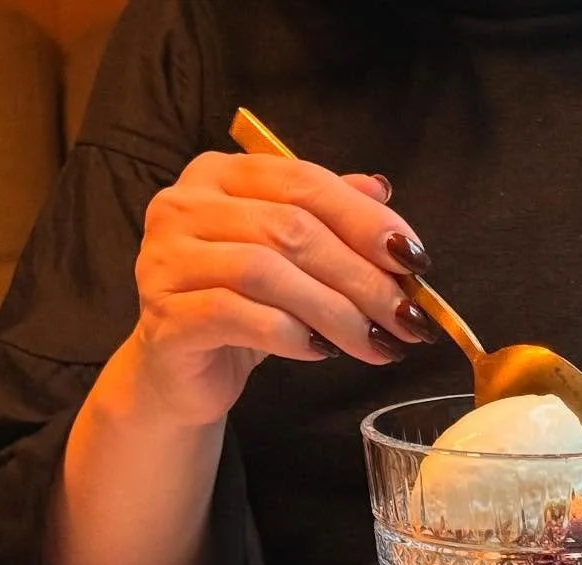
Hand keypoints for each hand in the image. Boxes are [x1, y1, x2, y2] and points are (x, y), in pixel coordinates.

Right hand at [126, 152, 436, 426]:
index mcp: (218, 174)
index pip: (304, 182)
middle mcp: (183, 205)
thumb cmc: (240, 309)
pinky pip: (237, 315)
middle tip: (408, 316)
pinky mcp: (166, 316)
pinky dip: (289, 334)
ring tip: (376, 343)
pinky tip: (322, 351)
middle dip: (362, 276)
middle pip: (292, 229)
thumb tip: (382, 191)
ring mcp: (166, 259)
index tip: (415, 260)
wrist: (180, 373)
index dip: (366, 220)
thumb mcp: (290, 259)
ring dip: (336, 311)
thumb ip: (328, 218)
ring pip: (267, 272)